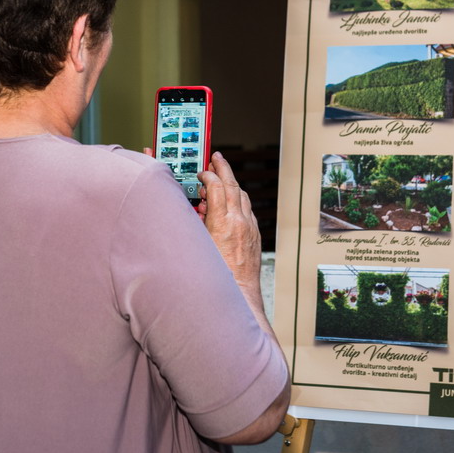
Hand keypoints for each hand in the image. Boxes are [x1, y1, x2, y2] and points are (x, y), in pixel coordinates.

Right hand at [197, 152, 261, 286]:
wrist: (236, 294)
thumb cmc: (213, 275)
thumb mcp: (198, 245)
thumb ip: (198, 222)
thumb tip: (200, 207)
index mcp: (222, 223)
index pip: (217, 187)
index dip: (208, 176)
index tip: (202, 172)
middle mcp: (239, 222)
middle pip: (232, 185)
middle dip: (224, 169)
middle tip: (216, 157)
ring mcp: (250, 228)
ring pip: (242, 196)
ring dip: (232, 183)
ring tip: (221, 177)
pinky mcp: (255, 235)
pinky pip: (248, 209)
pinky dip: (238, 200)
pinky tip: (230, 201)